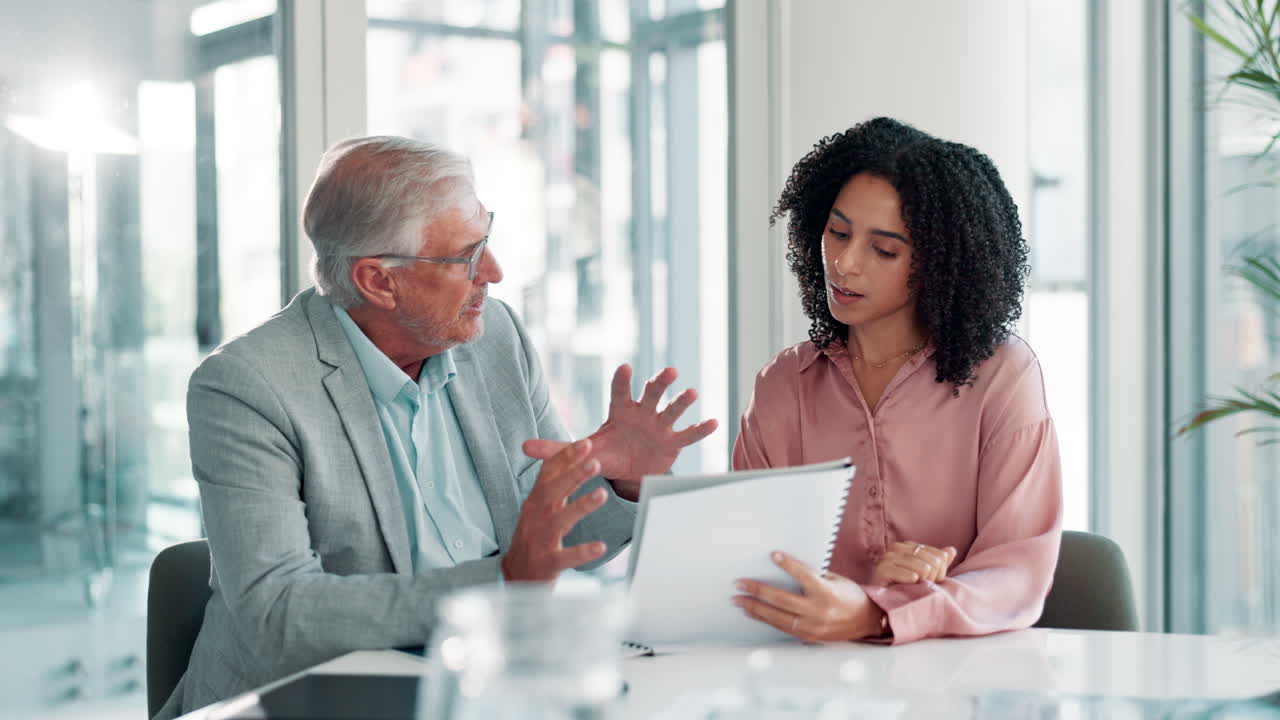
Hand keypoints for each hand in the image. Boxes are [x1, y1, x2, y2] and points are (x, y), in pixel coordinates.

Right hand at [502, 439, 608, 581]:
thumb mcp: (538, 508)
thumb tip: (561, 456)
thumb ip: (551, 484)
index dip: (566, 457)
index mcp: (535, 502)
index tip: (585, 443)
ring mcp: (540, 540)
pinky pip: (566, 557)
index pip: (549, 474)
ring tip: (602, 495)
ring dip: (580, 506)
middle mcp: (536, 517)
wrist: (516, 576)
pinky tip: (600, 546)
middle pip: (553, 492)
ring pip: (560, 520)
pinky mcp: (547, 563)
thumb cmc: (534, 537)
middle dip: (574, 475)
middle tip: (595, 461)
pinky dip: (582, 552)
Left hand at [522, 365, 717, 500]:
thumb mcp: (582, 451)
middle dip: (659, 383)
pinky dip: (701, 429)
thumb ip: (555, 449)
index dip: (623, 380)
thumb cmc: (606, 453)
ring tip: (692, 392)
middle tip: (669, 372)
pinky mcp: (674, 443)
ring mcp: (661, 426)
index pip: (620, 391)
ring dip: (682, 401)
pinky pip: (689, 435)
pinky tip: (714, 422)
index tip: (626, 367)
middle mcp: (643, 412)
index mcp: (620, 410)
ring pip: (673, 409)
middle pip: (651, 393)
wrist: (629, 470)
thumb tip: (523, 447)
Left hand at [733, 552, 885, 642]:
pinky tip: (753, 612)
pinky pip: (783, 627)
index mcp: (828, 593)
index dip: (788, 564)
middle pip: (782, 600)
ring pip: (778, 618)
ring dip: (755, 608)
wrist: (867, 622)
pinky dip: (766, 619)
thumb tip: (786, 566)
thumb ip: (813, 575)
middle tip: (740, 583)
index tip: (773, 554)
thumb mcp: (835, 580)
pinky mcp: (808, 637)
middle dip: (758, 590)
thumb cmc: (850, 596)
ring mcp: (813, 627)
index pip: (804, 576)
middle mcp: (819, 612)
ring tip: (739, 600)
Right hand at [870, 542, 956, 585]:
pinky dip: (913, 583)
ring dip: (923, 583)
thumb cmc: (902, 589)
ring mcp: (888, 557)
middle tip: (921, 587)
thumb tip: (951, 550)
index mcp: (907, 546)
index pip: (939, 555)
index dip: (940, 572)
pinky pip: (911, 575)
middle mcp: (897, 547)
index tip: (931, 582)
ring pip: (924, 568)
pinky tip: (909, 586)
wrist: (878, 605)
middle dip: (932, 578)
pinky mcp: (883, 569)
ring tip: (914, 588)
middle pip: (933, 561)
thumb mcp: (924, 576)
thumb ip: (937, 563)